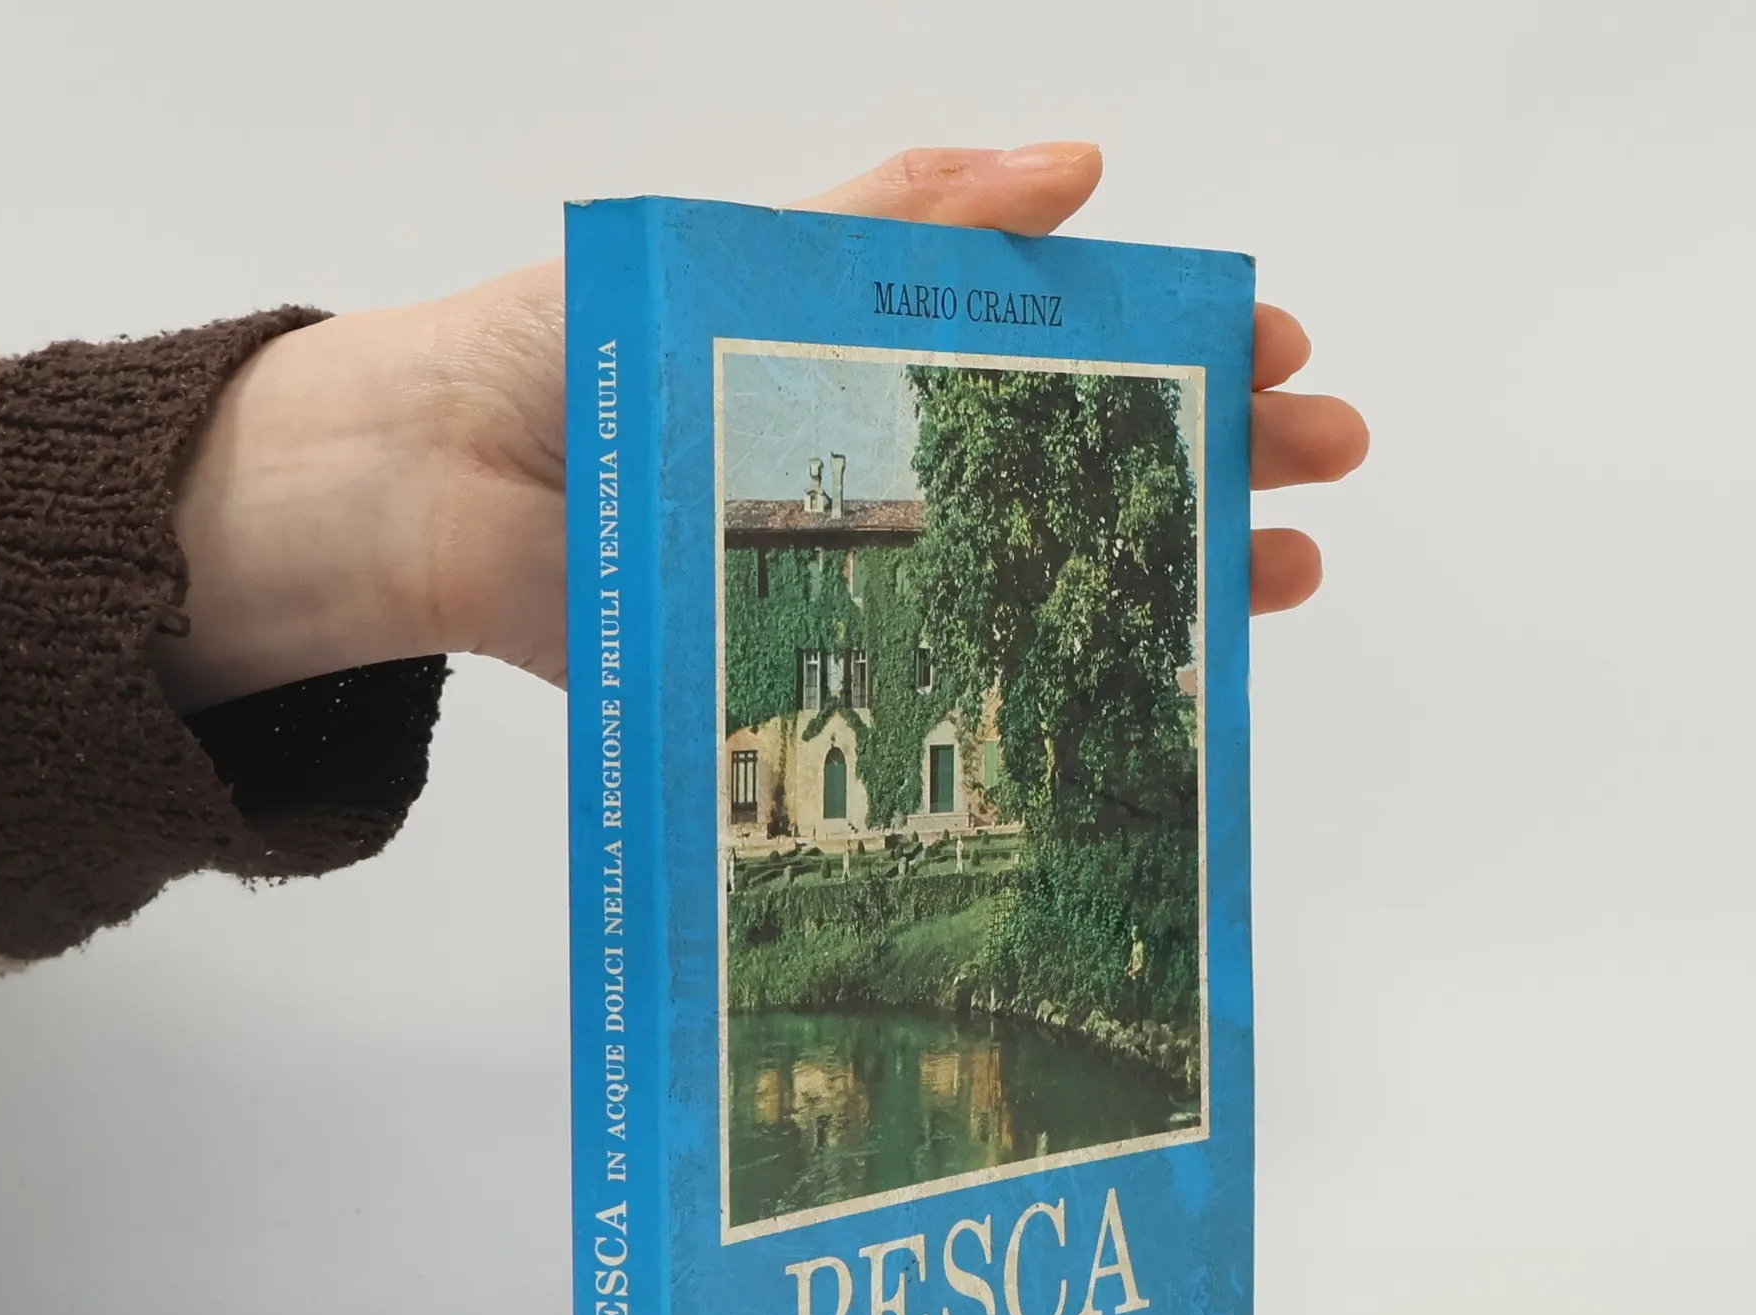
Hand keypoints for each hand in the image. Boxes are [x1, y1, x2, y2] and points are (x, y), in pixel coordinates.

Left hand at [163, 144, 1367, 710]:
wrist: (434, 490)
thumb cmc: (572, 352)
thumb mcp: (746, 252)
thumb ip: (900, 217)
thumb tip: (1078, 167)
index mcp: (888, 369)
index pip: (1073, 358)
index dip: (1182, 353)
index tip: (1273, 354)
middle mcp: (899, 481)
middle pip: (1088, 474)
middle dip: (1218, 462)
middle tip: (1321, 464)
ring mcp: (869, 588)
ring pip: (1048, 592)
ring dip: (1171, 583)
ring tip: (1273, 578)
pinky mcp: (816, 683)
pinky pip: (943, 700)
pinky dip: (1041, 706)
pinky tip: (1135, 701)